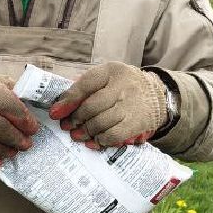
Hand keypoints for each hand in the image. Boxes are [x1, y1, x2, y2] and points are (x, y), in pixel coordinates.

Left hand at [48, 62, 166, 148]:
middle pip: (91, 107)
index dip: (68, 100)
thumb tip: (61, 103)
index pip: (85, 84)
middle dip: (75, 119)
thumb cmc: (123, 86)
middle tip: (67, 126)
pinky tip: (95, 140)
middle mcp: (123, 86)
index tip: (55, 113)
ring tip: (78, 135)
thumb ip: (86, 86)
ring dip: (85, 131)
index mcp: (112, 71)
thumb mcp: (107, 77)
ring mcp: (131, 105)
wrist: (158, 95)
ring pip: (100, 123)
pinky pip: (114, 135)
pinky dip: (101, 140)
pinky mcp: (138, 122)